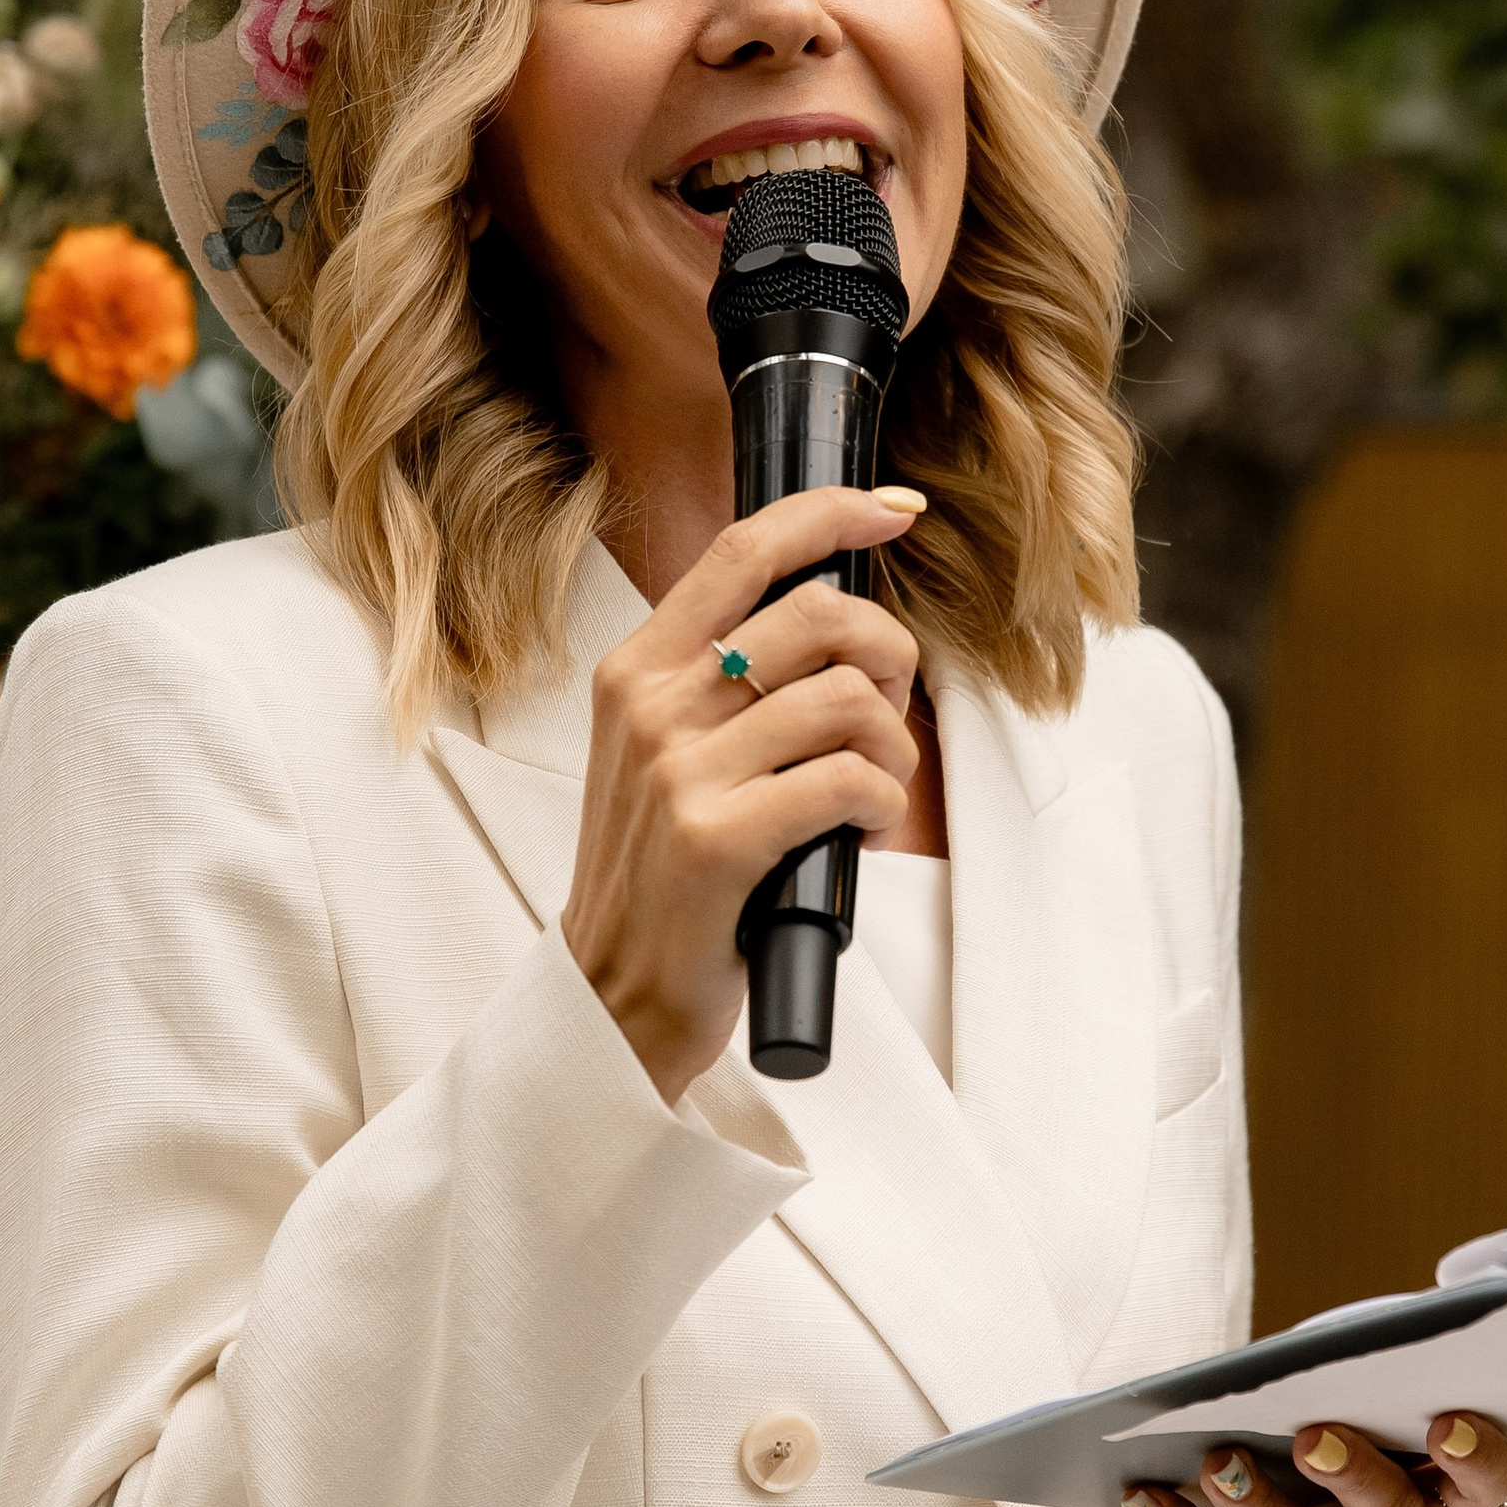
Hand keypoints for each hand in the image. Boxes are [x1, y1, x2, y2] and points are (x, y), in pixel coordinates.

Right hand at [563, 486, 924, 1101]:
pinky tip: (861, 828)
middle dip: (888, 653)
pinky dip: (880, 802)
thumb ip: (724, 681)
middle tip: (890, 707)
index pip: (743, 549)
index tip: (893, 511)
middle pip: (818, 615)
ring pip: (845, 699)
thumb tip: (838, 616)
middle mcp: (650, 707)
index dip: (830, 514)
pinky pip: (848, 781)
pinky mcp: (715, 840)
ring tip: (876, 784)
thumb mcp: (665, 754)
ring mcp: (678, 772)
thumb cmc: (665, 875)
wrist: (613, 994)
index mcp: (636, 670)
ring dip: (891, 742)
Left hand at [1131, 1411, 1506, 1506]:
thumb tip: (1281, 1378)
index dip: (1476, 1457)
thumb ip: (1331, 1416)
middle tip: (1308, 1435)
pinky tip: (1148, 1500)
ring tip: (1216, 1463)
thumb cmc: (1295, 1478)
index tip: (1441, 1422)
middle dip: (1354, 1477)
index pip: (1488, 1486)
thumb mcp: (1323, 1446)